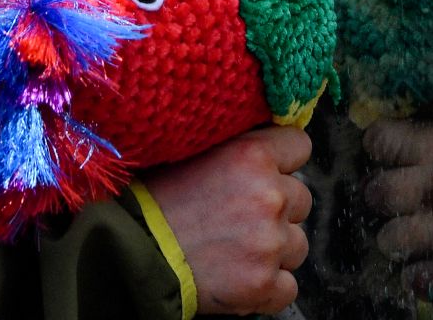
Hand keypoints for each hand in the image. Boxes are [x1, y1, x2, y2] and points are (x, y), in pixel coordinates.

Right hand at [140, 127, 312, 315]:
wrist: (130, 252)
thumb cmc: (155, 201)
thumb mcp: (197, 154)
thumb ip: (239, 148)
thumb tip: (268, 144)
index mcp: (252, 156)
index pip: (299, 146)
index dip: (283, 161)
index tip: (267, 172)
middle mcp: (269, 196)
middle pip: (302, 199)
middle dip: (278, 210)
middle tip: (240, 218)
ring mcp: (269, 243)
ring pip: (298, 244)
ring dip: (275, 249)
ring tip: (236, 249)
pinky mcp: (263, 284)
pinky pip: (288, 286)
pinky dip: (269, 287)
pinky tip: (239, 277)